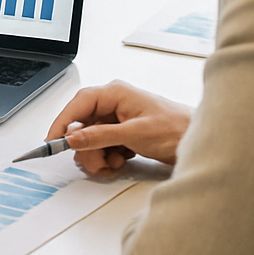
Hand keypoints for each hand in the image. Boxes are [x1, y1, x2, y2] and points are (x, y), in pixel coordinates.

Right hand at [47, 79, 192, 173]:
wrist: (201, 142)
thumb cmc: (176, 130)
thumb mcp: (134, 134)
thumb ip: (100, 136)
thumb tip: (73, 138)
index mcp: (115, 93)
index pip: (78, 104)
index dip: (63, 123)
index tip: (52, 141)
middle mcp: (114, 103)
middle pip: (82, 125)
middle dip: (86, 147)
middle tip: (97, 161)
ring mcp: (118, 119)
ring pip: (91, 139)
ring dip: (98, 154)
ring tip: (116, 161)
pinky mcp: (123, 133)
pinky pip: (103, 146)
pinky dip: (108, 157)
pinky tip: (123, 160)